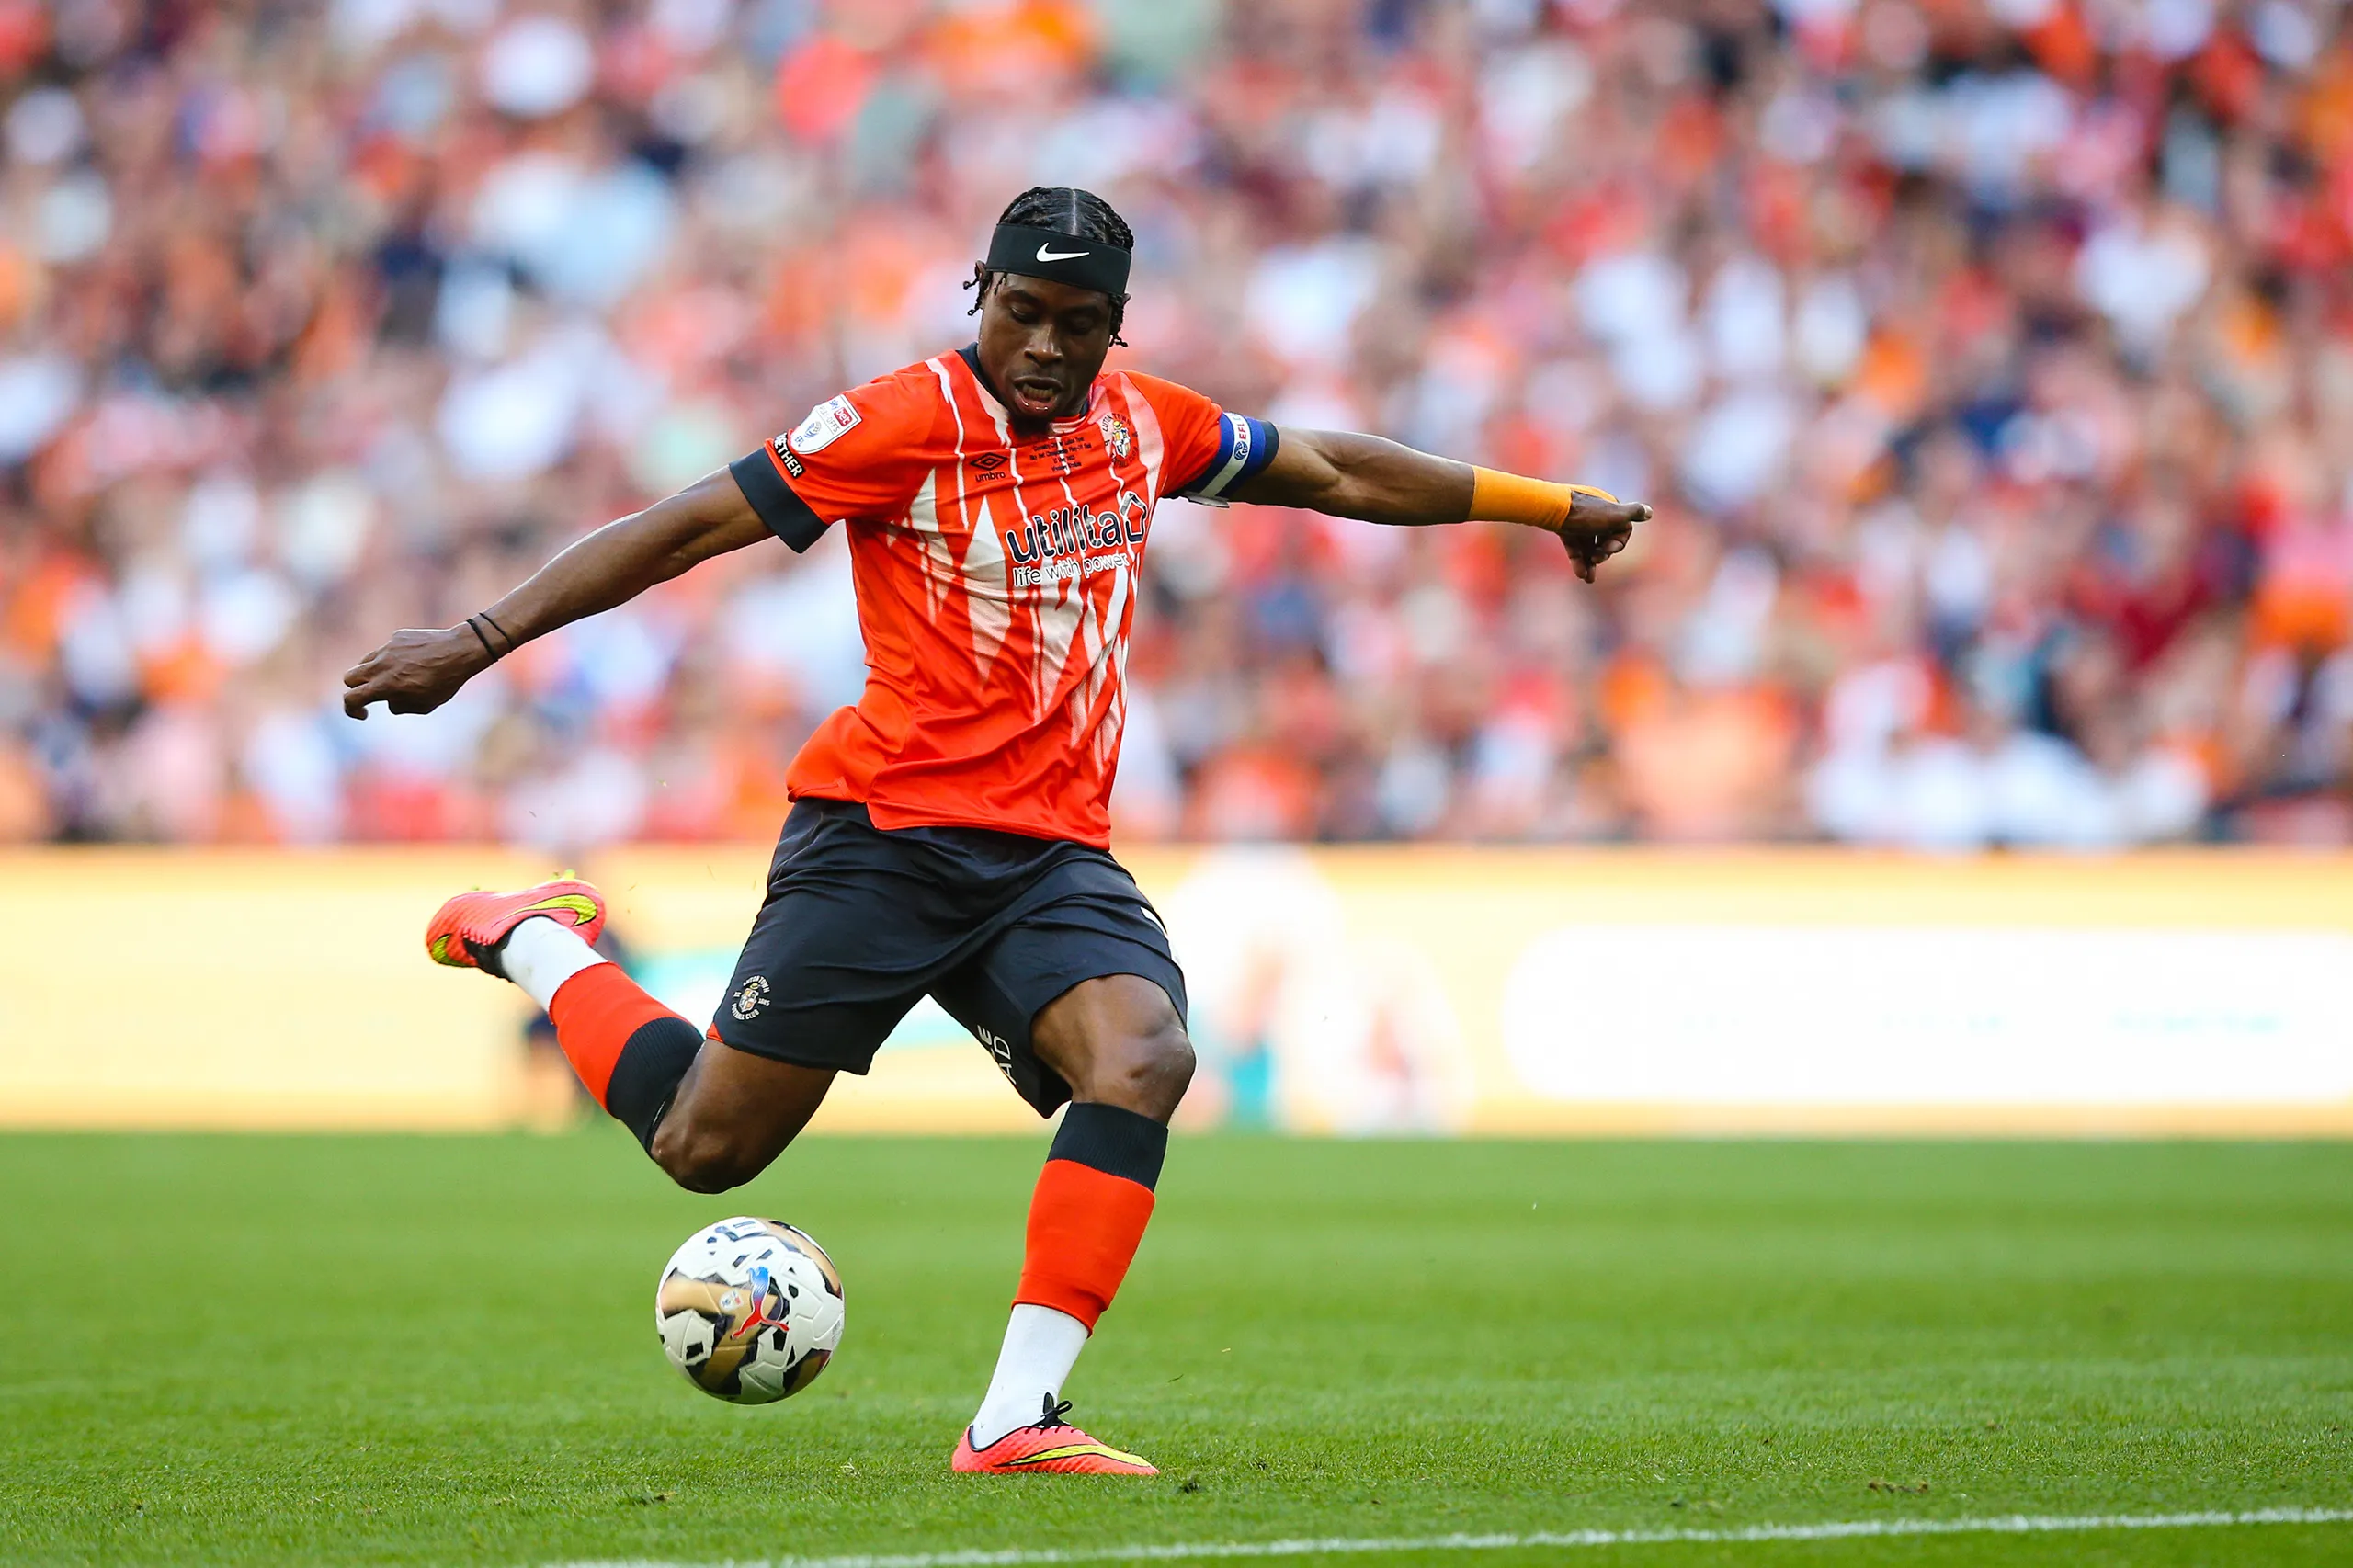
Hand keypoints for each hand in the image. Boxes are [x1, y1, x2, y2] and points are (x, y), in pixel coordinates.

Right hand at [342, 626, 493, 718]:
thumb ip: (399, 705)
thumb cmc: (445, 682)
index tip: (364, 713)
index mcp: (385, 685)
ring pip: (365, 662)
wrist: (460, 651)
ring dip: (371, 673)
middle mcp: (381, 665)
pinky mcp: (396, 637)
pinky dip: (390, 659)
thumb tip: (388, 699)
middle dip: (357, 688)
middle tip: (372, 694)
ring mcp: (387, 648)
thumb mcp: (424, 705)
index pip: (351, 698)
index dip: (351, 710)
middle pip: (349, 677)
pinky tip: (412, 662)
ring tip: (394, 678)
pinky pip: (385, 650)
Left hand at [1560, 490, 1650, 582]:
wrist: (1553, 510)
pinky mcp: (1566, 529)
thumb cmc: (1586, 514)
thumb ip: (1633, 514)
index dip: (1617, 543)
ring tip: (1587, 578)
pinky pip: (1575, 548)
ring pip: (1589, 546)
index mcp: (1610, 508)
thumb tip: (1650, 512)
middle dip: (1603, 554)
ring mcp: (1580, 522)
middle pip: (1604, 539)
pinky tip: (1581, 575)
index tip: (1609, 549)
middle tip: (1597, 559)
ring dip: (1590, 563)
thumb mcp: (1614, 514)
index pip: (1621, 531)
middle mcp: (1596, 514)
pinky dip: (1578, 561)